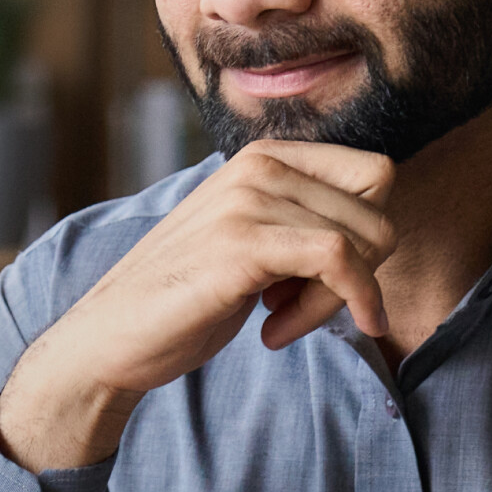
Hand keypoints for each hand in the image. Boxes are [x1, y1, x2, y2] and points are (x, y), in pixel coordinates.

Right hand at [0, 139, 396, 470]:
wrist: (111, 334)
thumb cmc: (186, 295)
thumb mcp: (253, 238)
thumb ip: (303, 220)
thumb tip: (380, 230)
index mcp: (264, 157)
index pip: (375, 175)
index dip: (368, 234)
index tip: (327, 278)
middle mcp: (259, 165)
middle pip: (377, 211)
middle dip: (361, 272)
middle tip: (303, 307)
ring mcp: (248, 200)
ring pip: (361, 241)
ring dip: (336, 300)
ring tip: (281, 321)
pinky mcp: (243, 243)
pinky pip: (340, 261)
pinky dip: (338, 305)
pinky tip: (279, 334)